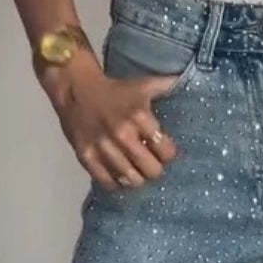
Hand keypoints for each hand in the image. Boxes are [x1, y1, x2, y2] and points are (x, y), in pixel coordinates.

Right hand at [37, 50, 179, 191]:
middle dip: (155, 169)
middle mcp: (123, 134)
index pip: (166, 151)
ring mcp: (104, 148)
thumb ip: (166, 86)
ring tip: (137, 172)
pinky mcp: (87, 157)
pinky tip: (119, 176)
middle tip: (151, 164)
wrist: (76, 88)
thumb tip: (187, 79)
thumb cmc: (114, 90)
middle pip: (152, 170)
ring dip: (138, 178)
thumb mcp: (142, 85)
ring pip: (132, 180)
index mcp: (139, 116)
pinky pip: (108, 183)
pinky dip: (117, 183)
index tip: (164, 152)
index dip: (168, 155)